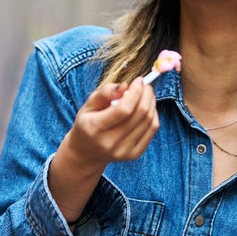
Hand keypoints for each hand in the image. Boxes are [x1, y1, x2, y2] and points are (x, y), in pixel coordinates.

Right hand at [50, 79, 158, 221]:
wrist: (84, 155)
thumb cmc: (86, 125)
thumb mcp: (87, 107)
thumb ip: (104, 93)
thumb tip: (124, 86)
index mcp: (95, 130)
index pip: (124, 109)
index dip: (136, 92)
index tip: (138, 80)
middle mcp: (110, 143)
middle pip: (139, 115)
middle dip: (147, 95)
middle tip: (145, 84)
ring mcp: (123, 152)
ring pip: (148, 122)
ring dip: (151, 104)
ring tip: (145, 93)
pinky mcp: (133, 155)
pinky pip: (151, 132)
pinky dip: (153, 117)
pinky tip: (146, 109)